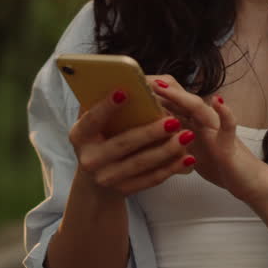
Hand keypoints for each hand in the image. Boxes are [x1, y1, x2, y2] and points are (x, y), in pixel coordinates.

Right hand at [68, 88, 196, 197]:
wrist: (95, 182)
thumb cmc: (100, 139)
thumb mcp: (94, 123)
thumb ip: (102, 103)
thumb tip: (118, 77)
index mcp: (79, 135)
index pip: (92, 119)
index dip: (107, 107)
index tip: (125, 91)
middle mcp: (89, 159)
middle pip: (122, 144)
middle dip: (150, 132)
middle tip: (173, 120)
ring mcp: (105, 178)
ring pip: (140, 163)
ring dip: (167, 150)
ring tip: (187, 135)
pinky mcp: (123, 190)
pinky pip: (150, 180)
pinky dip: (171, 168)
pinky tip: (187, 157)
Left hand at [150, 75, 267, 203]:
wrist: (248, 182)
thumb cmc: (219, 165)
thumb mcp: (190, 152)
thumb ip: (174, 140)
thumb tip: (147, 134)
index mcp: (192, 123)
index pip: (170, 102)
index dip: (152, 93)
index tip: (129, 85)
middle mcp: (204, 121)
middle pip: (180, 99)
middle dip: (160, 89)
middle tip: (138, 79)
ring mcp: (217, 130)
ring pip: (199, 108)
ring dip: (181, 97)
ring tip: (163, 87)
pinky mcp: (230, 144)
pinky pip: (229, 126)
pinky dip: (225, 113)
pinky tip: (220, 101)